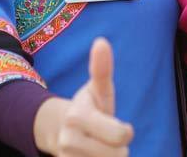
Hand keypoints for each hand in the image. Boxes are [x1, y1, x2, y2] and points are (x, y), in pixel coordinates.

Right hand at [34, 38, 133, 155]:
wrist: (61, 133)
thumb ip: (102, 69)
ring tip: (99, 147)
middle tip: (106, 138)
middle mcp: (68, 141)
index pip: (121, 136)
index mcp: (77, 117)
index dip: (125, 132)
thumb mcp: (98, 89)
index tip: (121, 127)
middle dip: (118, 148)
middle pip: (118, 155)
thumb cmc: (89, 108)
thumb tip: (101, 41)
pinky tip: (94, 156)